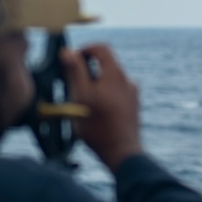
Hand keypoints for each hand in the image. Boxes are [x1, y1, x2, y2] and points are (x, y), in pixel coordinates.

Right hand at [60, 44, 142, 171]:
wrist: (122, 153)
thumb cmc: (98, 126)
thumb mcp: (81, 97)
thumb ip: (75, 72)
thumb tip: (68, 51)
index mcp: (116, 74)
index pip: (101, 48)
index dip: (84, 50)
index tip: (71, 62)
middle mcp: (127, 80)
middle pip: (105, 64)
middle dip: (87, 71)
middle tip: (74, 86)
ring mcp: (132, 94)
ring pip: (109, 80)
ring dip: (95, 85)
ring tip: (83, 103)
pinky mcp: (133, 106)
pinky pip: (115, 92)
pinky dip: (104, 95)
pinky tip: (96, 113)